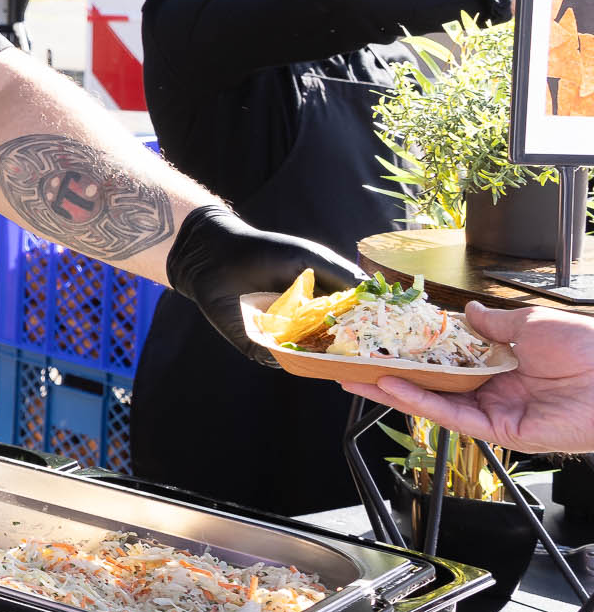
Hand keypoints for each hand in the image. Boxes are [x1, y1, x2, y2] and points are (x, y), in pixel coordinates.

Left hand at [165, 204, 362, 367]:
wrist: (218, 254)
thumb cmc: (267, 252)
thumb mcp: (311, 259)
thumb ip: (342, 276)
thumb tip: (375, 296)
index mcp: (322, 305)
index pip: (352, 324)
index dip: (370, 330)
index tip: (392, 335)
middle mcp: (306, 325)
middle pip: (335, 346)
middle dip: (353, 350)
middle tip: (375, 354)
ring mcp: (283, 337)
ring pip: (311, 358)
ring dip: (326, 358)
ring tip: (346, 357)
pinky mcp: (258, 344)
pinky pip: (279, 358)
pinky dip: (292, 357)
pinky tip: (307, 353)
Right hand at [343, 301, 593, 454]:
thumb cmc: (587, 348)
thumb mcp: (531, 324)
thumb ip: (494, 323)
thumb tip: (466, 312)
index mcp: (506, 364)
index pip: (450, 359)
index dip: (418, 352)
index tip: (388, 341)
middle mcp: (497, 390)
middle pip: (435, 384)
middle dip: (394, 375)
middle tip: (357, 366)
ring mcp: (497, 412)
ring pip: (436, 402)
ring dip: (395, 391)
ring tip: (357, 377)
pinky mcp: (501, 431)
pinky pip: (453, 417)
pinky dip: (419, 402)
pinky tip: (391, 386)